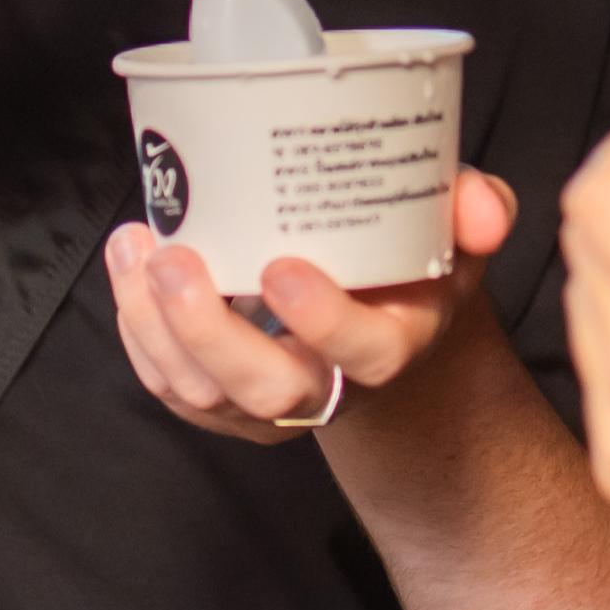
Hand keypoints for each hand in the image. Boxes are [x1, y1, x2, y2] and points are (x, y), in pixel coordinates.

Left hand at [105, 169, 524, 444]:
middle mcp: (331, 386)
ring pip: (204, 393)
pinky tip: (128, 268)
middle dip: (209, 332)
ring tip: (136, 248)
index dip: (324, 320)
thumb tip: (480, 207)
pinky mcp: (220, 402)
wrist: (377, 316)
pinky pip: (170, 386)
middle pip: (267, 391)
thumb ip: (476, 209)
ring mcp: (269, 402)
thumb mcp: (453, 230)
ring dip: (156, 326)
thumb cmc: (410, 262)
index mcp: (395, 343)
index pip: (366, 355)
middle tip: (175, 260)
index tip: (280, 267)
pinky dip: (138, 334)